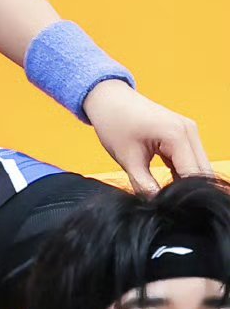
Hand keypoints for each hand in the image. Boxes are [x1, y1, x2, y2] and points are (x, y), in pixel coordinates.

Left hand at [84, 79, 211, 194]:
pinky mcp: (183, 135)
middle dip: (188, 191)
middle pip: (201, 172)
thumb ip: (145, 185)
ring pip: (197, 167)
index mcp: (177, 135)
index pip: (193, 176)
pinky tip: (168, 186)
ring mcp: (188, 132)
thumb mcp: (127, 159)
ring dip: (186, 183)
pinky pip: (190, 160)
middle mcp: (189, 132)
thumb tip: (157, 206)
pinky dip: (182, 174)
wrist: (107, 98)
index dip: (184, 196)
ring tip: (166, 197)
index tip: (171, 209)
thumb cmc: (114, 123)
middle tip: (169, 206)